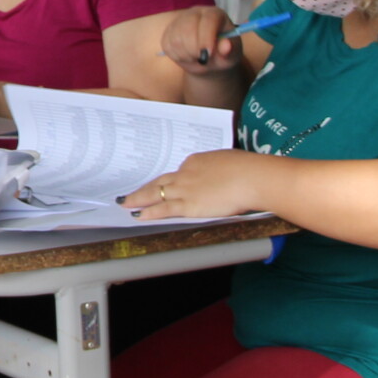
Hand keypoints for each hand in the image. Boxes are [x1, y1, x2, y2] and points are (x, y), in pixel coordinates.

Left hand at [122, 147, 272, 219]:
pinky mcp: (188, 205)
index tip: (163, 186)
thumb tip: (218, 175)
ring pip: (155, 194)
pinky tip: (138, 215)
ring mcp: (184, 189)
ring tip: (125, 203)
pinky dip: (149, 212)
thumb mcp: (228, 162)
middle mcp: (185, 173)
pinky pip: (163, 209)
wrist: (251, 177)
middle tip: (129, 194)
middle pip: (160, 182)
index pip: (177, 173)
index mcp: (196, 161)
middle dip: (144, 188)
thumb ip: (217, 169)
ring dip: (138, 199)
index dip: (168, 181)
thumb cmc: (247, 169)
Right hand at [159, 6, 240, 75]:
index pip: (209, 19)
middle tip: (202, 60)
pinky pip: (167, 44)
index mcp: (215, 14)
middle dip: (194, 48)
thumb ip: (229, 50)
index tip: (208, 54)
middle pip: (188, 26)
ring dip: (186, 54)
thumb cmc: (222, 54)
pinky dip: (177, 56)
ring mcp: (180, 21)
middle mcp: (196, 13)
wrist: (209, 59)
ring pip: (176, 37)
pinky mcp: (169, 32)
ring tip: (196, 59)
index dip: (207, 36)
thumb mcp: (231, 55)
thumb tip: (226, 46)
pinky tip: (187, 57)